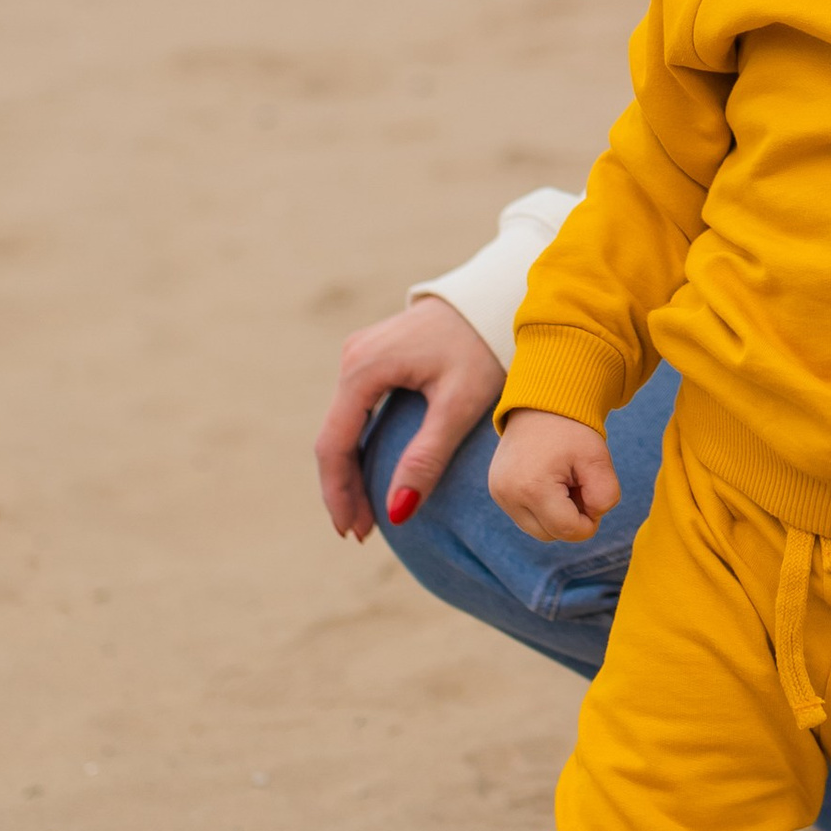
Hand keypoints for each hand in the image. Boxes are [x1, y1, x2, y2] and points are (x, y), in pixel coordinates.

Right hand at [314, 294, 504, 539]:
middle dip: (343, 488)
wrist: (497, 297)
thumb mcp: (458, 405)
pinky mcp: (374, 357)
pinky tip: (374, 473)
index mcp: (363, 369)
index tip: (353, 532)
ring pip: (342, 425)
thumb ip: (426, 458)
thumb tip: (396, 512)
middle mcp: (352, 358)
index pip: (334, 445)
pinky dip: (361, 446)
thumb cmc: (483, 347)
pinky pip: (355, 410)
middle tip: (360, 533)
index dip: (339, 494)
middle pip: (333, 437)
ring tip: (367, 514)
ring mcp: (360, 355)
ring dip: (351, 470)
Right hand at [489, 410, 621, 543]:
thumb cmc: (572, 431)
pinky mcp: (496, 492)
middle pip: (552, 534)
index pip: (570, 531)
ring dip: (556, 514)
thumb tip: (591, 518)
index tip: (591, 491)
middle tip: (577, 483)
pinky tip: (548, 481)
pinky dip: (542, 507)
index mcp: (532, 488)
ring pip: (538, 529)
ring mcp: (499, 494)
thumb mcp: (598, 459)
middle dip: (571, 517)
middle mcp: (508, 495)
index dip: (590, 519)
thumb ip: (605, 495)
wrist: (541, 405)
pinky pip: (526, 517)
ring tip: (561, 482)